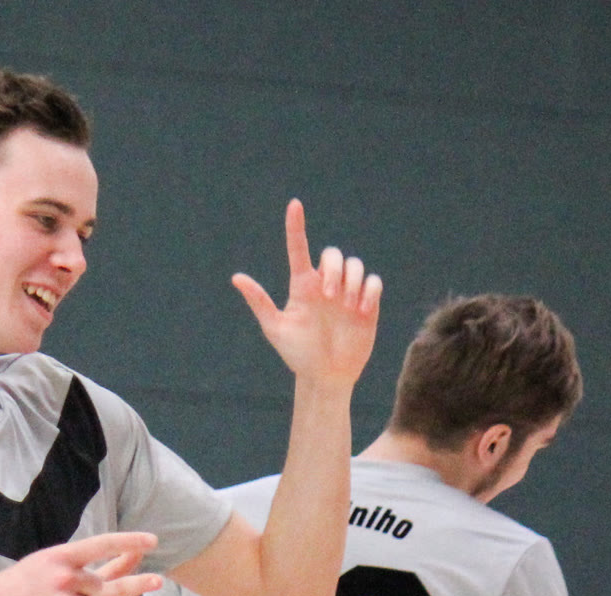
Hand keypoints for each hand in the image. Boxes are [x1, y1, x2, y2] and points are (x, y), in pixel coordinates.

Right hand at [19, 550, 185, 595]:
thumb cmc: (20, 588)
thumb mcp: (46, 566)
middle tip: (164, 584)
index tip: (152, 540)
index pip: (100, 548)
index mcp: (63, 564)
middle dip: (143, 589)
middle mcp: (67, 589)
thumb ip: (82, 563)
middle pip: (117, 592)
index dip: (127, 542)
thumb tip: (109, 552)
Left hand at [232, 199, 381, 388]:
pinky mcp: (367, 304)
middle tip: (329, 296)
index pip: (299, 248)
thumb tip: (236, 277)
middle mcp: (325, 284)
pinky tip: (361, 310)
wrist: (326, 376)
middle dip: (333, 269)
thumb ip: (260, 301)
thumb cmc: (298, 354)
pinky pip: (374, 282)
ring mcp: (347, 293)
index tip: (294, 205)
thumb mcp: (276, 329)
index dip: (296, 226)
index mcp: (302, 285)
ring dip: (351, 281)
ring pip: (355, 265)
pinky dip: (369, 291)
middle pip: (333, 254)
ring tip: (347, 306)